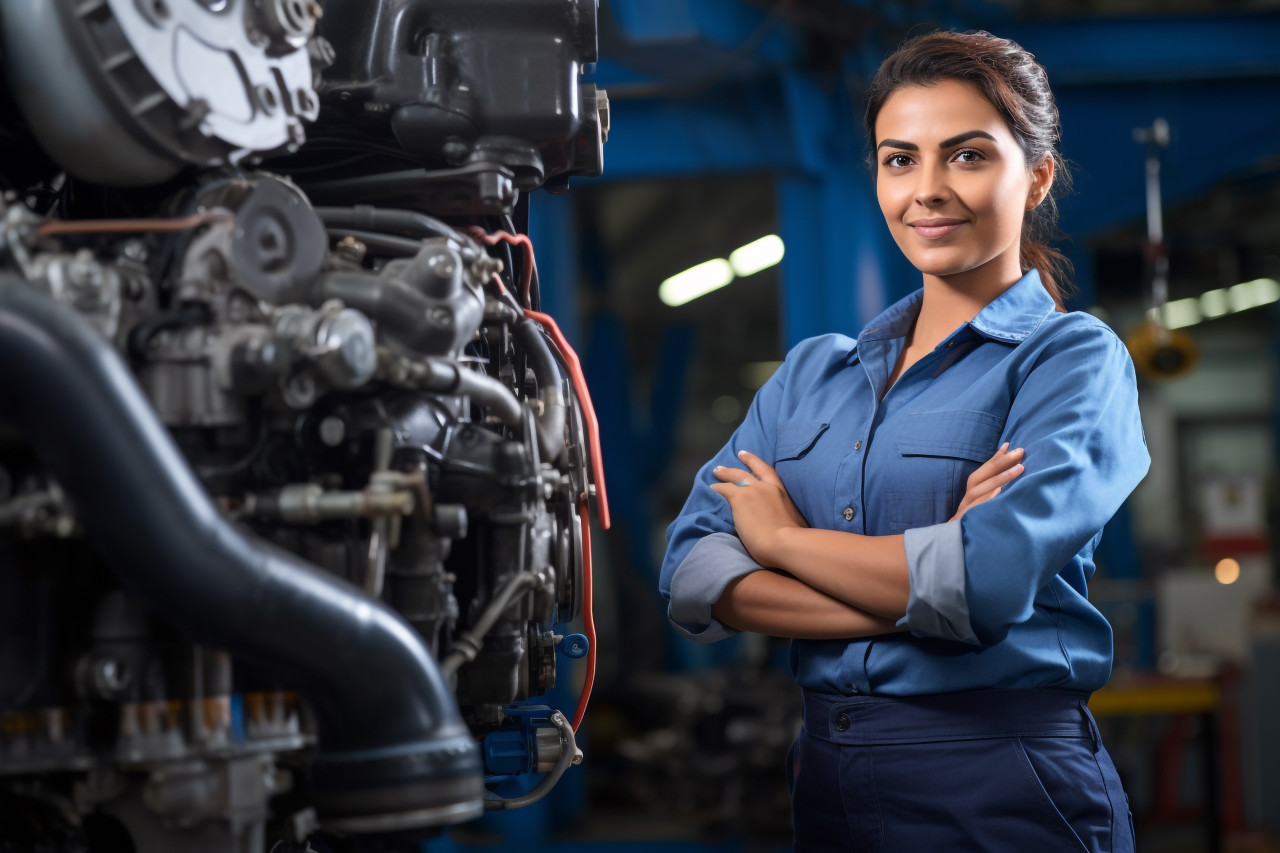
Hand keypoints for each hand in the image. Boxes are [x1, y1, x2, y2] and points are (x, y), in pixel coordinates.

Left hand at [709, 450, 807, 566]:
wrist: (784, 542)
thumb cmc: (794, 538)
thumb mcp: (796, 521)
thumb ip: (788, 517)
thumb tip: (787, 523)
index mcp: (782, 492)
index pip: (768, 472)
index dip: (755, 462)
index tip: (746, 454)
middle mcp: (767, 487)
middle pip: (750, 472)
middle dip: (742, 463)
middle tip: (735, 456)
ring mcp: (753, 491)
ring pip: (736, 477)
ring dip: (725, 473)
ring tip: (717, 471)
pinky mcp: (740, 498)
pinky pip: (725, 489)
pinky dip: (718, 487)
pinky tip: (712, 487)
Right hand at [951, 442, 1023, 521]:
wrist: (957, 542)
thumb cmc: (976, 519)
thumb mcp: (984, 501)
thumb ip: (992, 485)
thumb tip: (1008, 464)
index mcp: (971, 490)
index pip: (983, 471)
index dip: (995, 458)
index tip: (1009, 445)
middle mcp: (968, 497)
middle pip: (980, 477)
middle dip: (1000, 463)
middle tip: (1020, 452)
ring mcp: (967, 509)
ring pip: (980, 491)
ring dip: (1000, 478)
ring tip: (1020, 468)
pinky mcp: (968, 521)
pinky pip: (978, 509)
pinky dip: (988, 500)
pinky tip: (1000, 493)